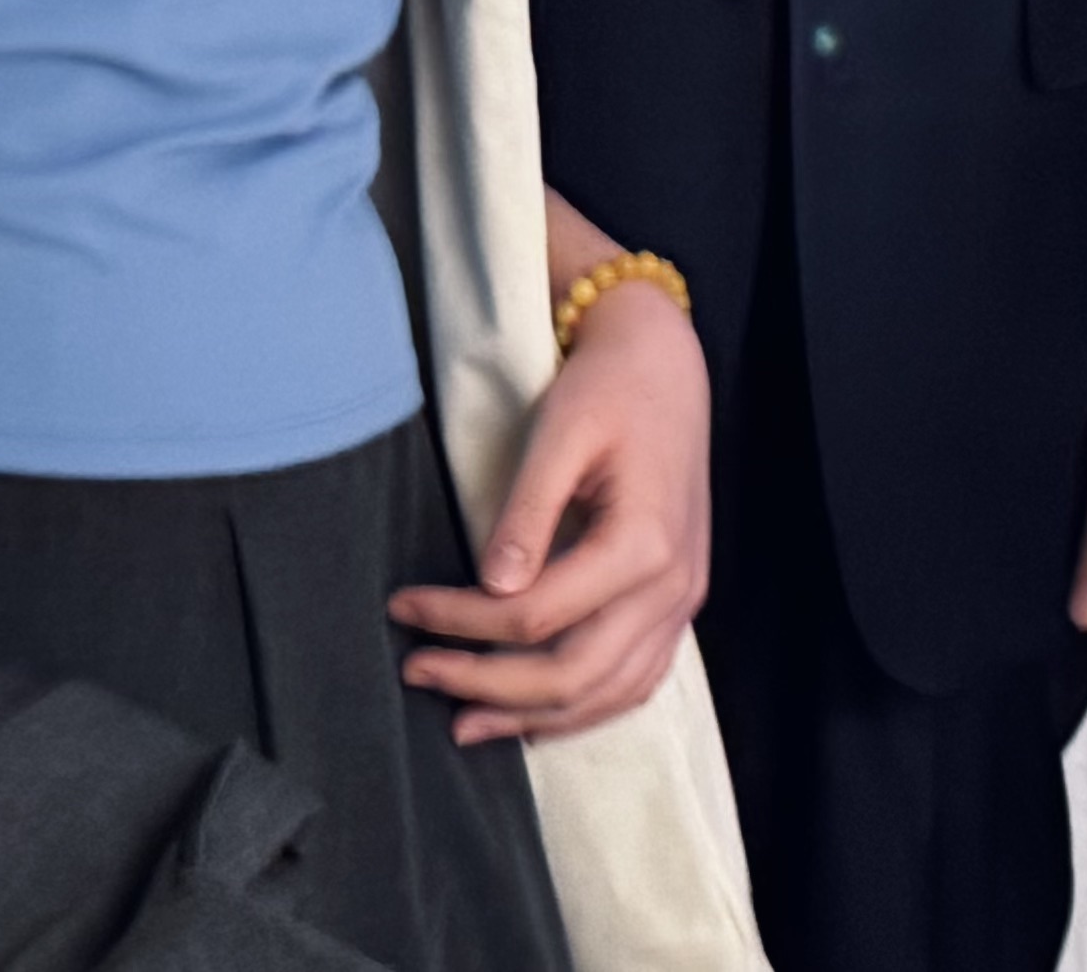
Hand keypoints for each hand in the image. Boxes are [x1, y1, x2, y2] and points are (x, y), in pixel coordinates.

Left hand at [389, 279, 710, 743]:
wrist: (667, 364)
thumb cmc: (609, 388)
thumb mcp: (560, 431)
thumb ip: (528, 512)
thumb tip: (490, 588)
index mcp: (644, 542)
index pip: (536, 614)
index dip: (461, 620)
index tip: (404, 606)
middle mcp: (672, 585)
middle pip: (572, 674)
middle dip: (487, 685)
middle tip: (418, 671)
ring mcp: (683, 600)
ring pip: (608, 693)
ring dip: (533, 717)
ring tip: (466, 721)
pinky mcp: (679, 601)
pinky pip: (636, 680)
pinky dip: (585, 708)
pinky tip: (538, 713)